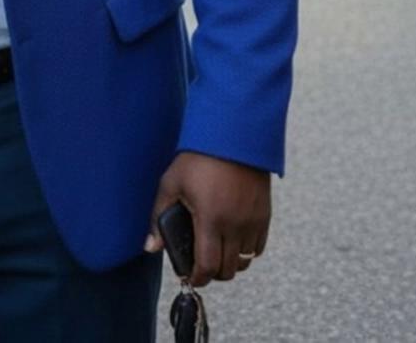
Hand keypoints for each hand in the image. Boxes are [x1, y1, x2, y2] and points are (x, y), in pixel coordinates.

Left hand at [146, 151, 270, 286]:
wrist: (232, 137)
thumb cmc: (196, 159)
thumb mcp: (171, 184)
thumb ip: (158, 218)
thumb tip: (150, 247)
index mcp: (211, 219)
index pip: (208, 265)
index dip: (198, 278)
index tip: (190, 278)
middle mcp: (236, 225)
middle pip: (229, 270)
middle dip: (213, 273)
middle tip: (201, 266)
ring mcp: (253, 221)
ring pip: (245, 261)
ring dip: (231, 263)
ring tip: (216, 254)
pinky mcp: (265, 215)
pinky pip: (258, 248)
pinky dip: (246, 252)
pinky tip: (231, 242)